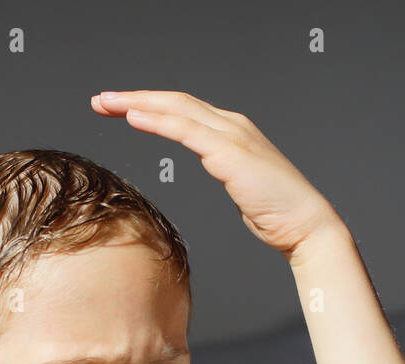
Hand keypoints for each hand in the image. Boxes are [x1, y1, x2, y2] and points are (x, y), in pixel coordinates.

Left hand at [91, 90, 341, 260]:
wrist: (305, 225)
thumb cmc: (276, 212)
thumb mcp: (241, 184)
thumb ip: (225, 169)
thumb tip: (214, 169)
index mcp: (232, 132)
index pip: (183, 110)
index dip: (149, 105)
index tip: (118, 109)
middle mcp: (231, 125)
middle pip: (174, 101)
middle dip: (134, 97)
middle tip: (100, 100)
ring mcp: (231, 136)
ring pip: (175, 109)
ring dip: (137, 103)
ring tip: (106, 103)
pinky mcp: (229, 153)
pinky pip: (185, 130)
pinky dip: (157, 121)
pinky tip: (133, 117)